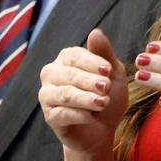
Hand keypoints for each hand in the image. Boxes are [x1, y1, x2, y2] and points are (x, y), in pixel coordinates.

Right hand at [39, 28, 128, 155]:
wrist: (103, 129)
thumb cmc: (108, 96)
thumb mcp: (113, 73)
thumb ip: (104, 53)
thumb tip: (95, 31)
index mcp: (65, 59)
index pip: (74, 55)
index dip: (92, 62)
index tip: (109, 70)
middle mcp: (52, 74)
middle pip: (68, 74)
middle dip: (89, 81)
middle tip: (107, 88)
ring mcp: (48, 96)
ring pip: (65, 94)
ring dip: (86, 99)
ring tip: (104, 103)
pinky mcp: (50, 117)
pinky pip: (62, 114)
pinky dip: (80, 115)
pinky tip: (93, 116)